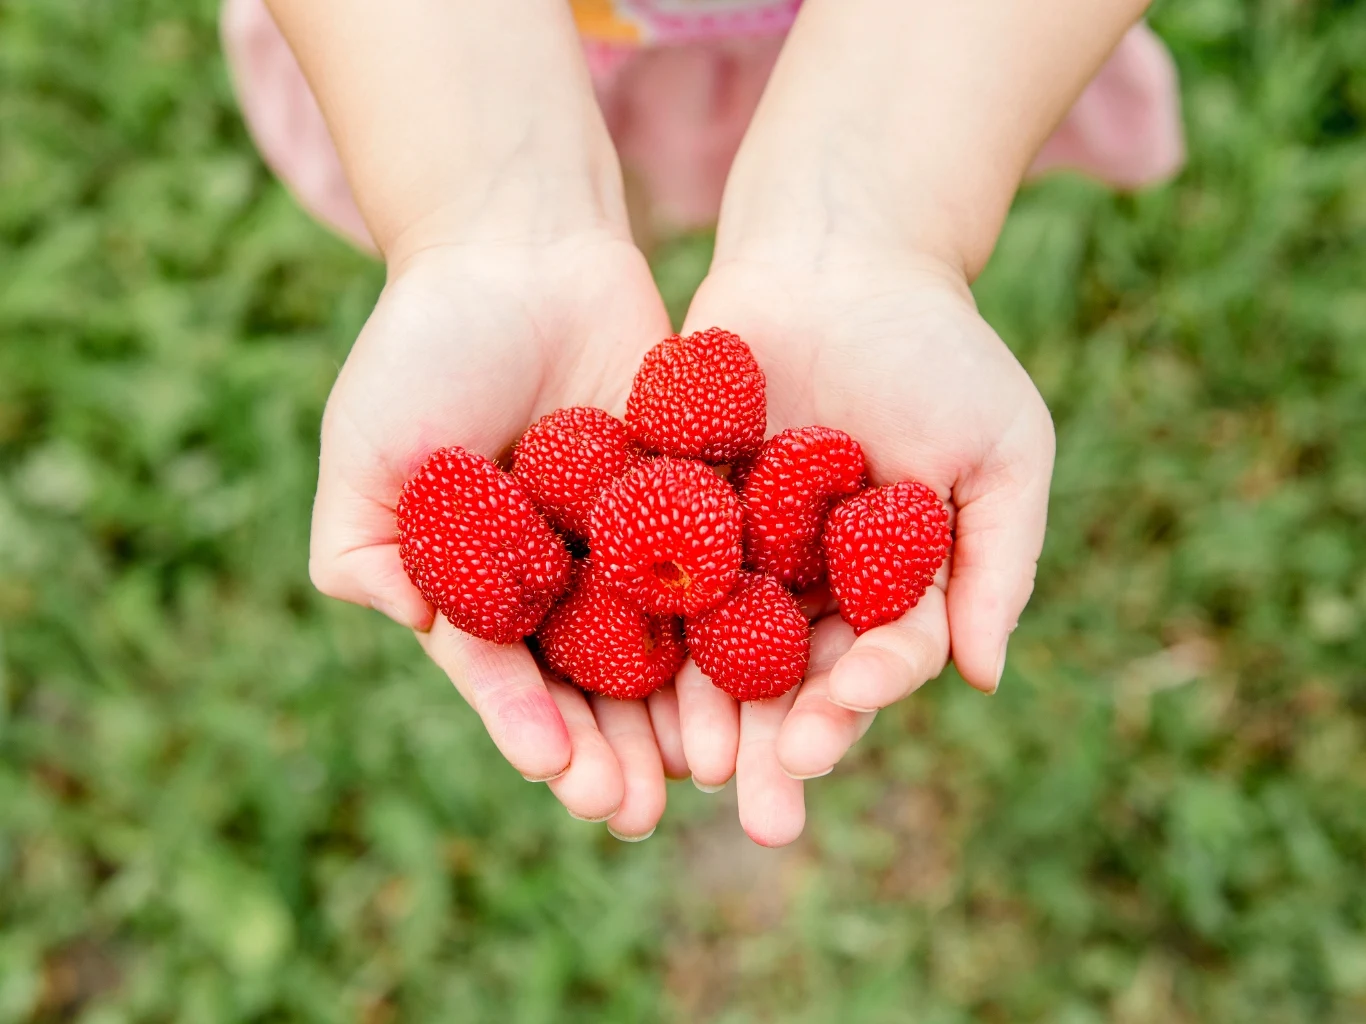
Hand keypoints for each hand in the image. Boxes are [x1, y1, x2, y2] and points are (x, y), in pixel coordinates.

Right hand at [308, 230, 685, 838]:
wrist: (519, 246)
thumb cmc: (425, 345)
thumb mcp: (368, 453)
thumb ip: (368, 555)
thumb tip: (425, 634)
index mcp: (486, 584)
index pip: (511, 676)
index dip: (532, 727)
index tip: (561, 774)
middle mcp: (564, 576)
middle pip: (594, 682)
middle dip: (614, 747)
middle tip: (638, 809)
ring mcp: (635, 540)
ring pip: (666, 644)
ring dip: (682, 712)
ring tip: (708, 769)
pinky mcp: (698, 496)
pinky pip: (724, 566)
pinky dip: (740, 621)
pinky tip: (765, 671)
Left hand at [677, 247, 1055, 845]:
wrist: (835, 253)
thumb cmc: (936, 346)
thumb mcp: (1001, 448)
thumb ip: (998, 560)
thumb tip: (984, 679)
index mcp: (888, 581)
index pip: (878, 659)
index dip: (863, 696)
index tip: (843, 723)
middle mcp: (810, 580)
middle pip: (794, 678)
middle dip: (782, 743)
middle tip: (759, 812)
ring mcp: (738, 549)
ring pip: (720, 647)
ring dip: (708, 712)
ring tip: (691, 770)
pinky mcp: (673, 511)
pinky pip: (658, 578)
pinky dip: (645, 627)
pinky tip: (621, 677)